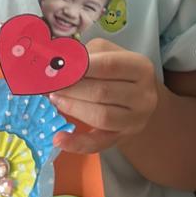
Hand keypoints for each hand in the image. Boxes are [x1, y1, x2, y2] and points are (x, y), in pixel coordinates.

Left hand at [50, 39, 158, 155]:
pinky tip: (59, 138)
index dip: (81, 68)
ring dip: (73, 108)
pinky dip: (76, 143)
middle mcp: (143, 95)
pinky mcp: (122, 138)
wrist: (137, 97)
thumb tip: (54, 66)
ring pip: (101, 117)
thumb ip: (84, 56)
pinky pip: (98, 144)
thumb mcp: (106, 52)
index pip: (109, 66)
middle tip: (52, 85)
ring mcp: (135, 120)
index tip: (59, 69)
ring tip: (55, 100)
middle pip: (103, 92)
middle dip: (72, 89)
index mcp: (141, 67)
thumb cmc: (117, 70)